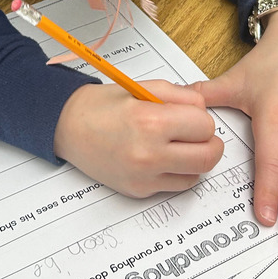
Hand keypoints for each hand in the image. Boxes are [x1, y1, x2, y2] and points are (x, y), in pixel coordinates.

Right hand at [54, 80, 223, 197]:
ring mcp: (144, 176)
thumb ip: (180, 96)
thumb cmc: (102, 106)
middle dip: (209, 142)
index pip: (205, 126)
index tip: (192, 116)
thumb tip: (204, 110)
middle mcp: (149, 153)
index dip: (202, 119)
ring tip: (179, 145)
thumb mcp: (143, 87)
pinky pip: (177, 185)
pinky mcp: (140, 190)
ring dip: (195, 159)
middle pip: (208, 156)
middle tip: (199, 134)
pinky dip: (179, 172)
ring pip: (197, 174)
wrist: (68, 127)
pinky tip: (164, 158)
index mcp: (150, 121)